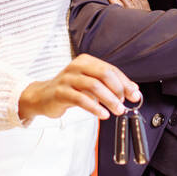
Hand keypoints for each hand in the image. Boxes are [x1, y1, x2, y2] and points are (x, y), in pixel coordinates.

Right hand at [18, 53, 140, 120]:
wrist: (42, 96)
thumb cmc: (68, 89)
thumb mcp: (89, 83)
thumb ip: (109, 85)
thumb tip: (133, 91)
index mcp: (86, 61)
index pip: (111, 70)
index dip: (125, 83)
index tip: (134, 95)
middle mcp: (77, 66)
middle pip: (104, 74)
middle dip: (118, 90)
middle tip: (124, 103)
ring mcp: (67, 78)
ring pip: (94, 86)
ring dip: (109, 100)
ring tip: (117, 110)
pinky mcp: (61, 92)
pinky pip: (81, 99)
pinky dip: (95, 107)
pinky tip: (102, 114)